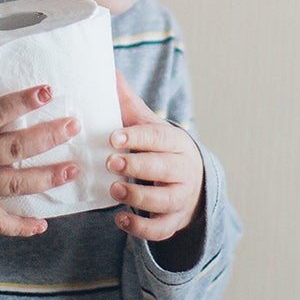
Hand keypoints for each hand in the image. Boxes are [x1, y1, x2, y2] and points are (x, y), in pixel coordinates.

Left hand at [107, 69, 203, 244]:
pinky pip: (160, 229)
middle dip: (136, 166)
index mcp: (177, 143)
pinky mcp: (173, 222)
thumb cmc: (161, 149)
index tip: (113, 138)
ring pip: (162, 200)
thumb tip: (108, 70)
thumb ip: (128, 103)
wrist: (192, 182)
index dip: (136, 137)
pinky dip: (140, 228)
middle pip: (162, 169)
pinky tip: (120, 219)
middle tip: (110, 162)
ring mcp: (180, 198)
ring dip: (137, 197)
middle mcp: (183, 171)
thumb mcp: (150, 126)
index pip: (158, 138)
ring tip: (114, 190)